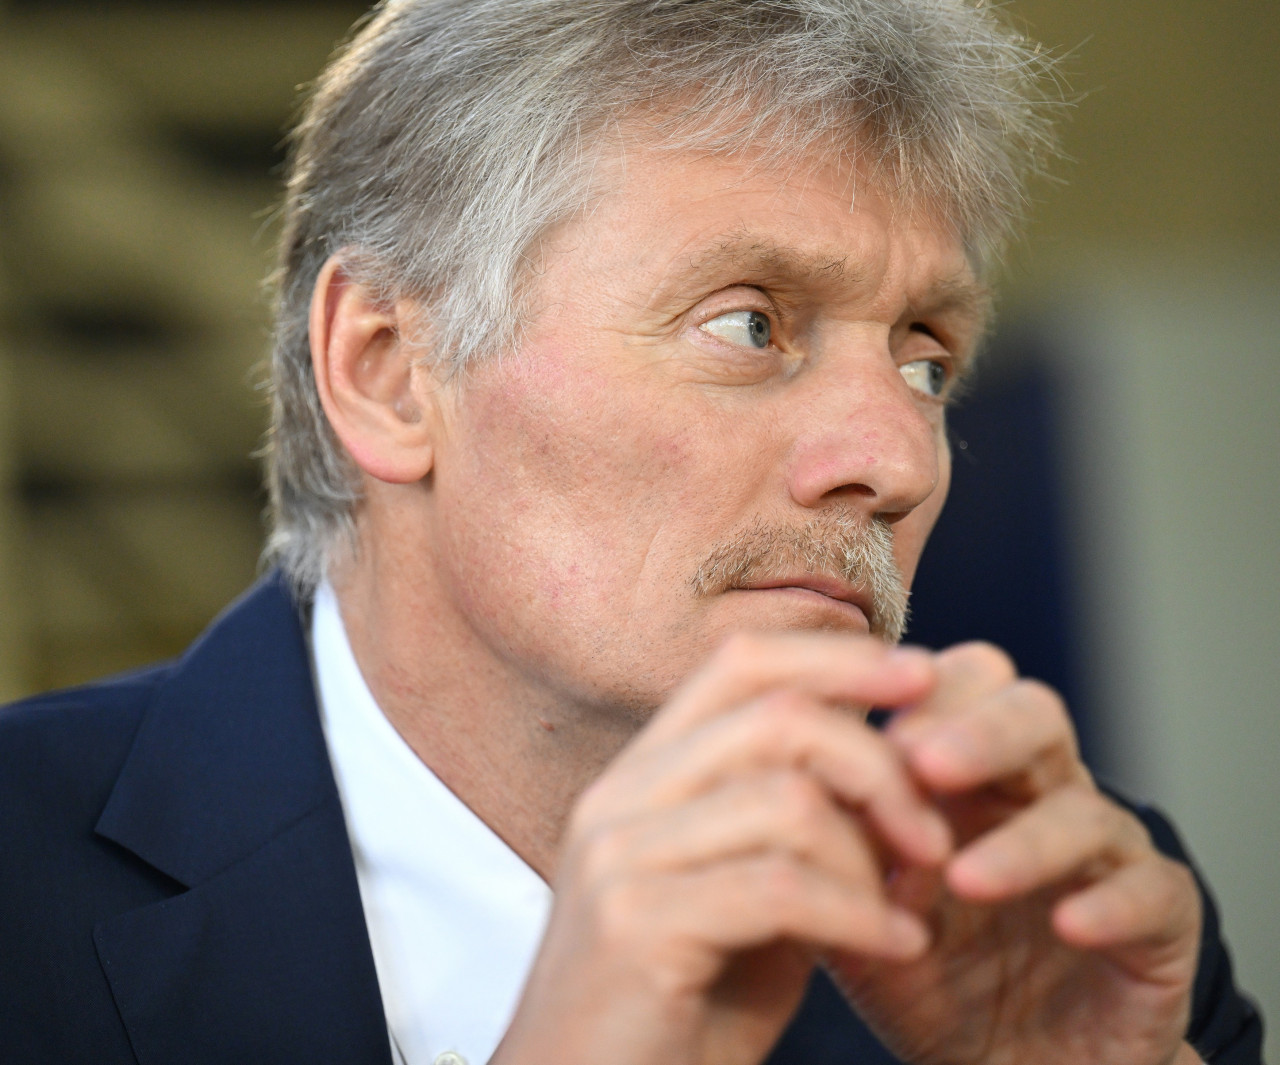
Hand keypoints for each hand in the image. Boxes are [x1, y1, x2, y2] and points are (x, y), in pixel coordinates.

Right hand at [493, 634, 949, 1064]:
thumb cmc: (687, 1006)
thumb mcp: (753, 897)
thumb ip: (806, 829)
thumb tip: (906, 775)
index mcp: (643, 775)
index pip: (741, 664)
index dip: (837, 657)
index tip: (925, 677)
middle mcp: (620, 798)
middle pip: (776, 714)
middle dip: (879, 763)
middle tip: (933, 836)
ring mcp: (619, 857)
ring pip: (787, 799)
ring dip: (872, 858)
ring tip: (904, 912)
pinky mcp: (634, 926)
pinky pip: (781, 888)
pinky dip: (860, 915)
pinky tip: (898, 947)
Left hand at [829, 641, 1201, 1064]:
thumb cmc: (929, 974)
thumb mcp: (864, 909)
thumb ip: (837, 847)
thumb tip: (804, 785)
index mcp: (969, 773)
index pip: (958, 687)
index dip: (917, 694)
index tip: (857, 723)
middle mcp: (1039, 792)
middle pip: (1032, 711)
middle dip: (979, 730)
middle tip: (922, 762)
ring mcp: (1104, 850)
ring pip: (1085, 805)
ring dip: (1024, 838)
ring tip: (964, 879)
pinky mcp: (1159, 917)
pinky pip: (1151, 890)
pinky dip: (1112, 902)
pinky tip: (1067, 924)